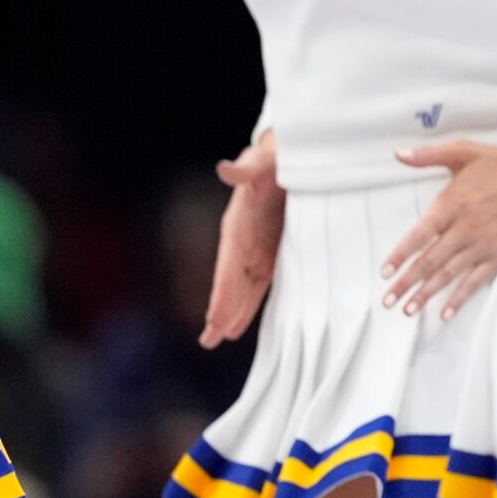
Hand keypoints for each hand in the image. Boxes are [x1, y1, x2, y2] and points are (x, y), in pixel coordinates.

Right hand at [200, 132, 285, 346]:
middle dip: (221, 311)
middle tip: (209, 340)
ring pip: (243, 288)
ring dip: (232, 313)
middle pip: (231, 284)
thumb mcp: (262, 161)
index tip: (215, 320)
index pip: (227, 267)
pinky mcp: (272, 251)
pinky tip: (239, 323)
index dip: (222, 294)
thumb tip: (224, 167)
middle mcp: (243, 242)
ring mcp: (256, 249)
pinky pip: (260, 283)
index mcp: (238, 226)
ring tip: (218, 339)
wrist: (286, 157)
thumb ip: (246, 168)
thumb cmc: (273, 159)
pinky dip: (250, 304)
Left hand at [382, 141, 496, 318]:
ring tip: (408, 310)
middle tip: (388, 300)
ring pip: (448, 274)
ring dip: (426, 294)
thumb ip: (428, 155)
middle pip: (429, 261)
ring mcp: (482, 245)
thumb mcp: (464, 151)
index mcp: (453, 204)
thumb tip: (399, 154)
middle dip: (406, 283)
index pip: (419, 235)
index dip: (400, 255)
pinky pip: (475, 281)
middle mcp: (465, 228)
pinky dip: (460, 298)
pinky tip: (446, 312)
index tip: (385, 271)